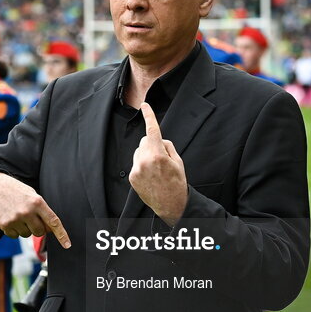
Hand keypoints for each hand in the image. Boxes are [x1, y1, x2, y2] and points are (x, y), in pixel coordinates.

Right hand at [0, 172, 70, 247]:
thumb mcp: (32, 195)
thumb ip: (42, 211)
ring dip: (24, 228)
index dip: (62, 234)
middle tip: (30, 218)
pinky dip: (14, 230)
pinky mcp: (5, 225)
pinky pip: (15, 236)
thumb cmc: (17, 191)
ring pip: (27, 235)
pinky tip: (10, 217)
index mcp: (37, 202)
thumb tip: (49, 230)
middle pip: (40, 232)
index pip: (53, 221)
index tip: (67, 245)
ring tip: (17, 214)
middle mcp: (27, 211)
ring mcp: (15, 219)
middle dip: (37, 228)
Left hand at [129, 103, 187, 225]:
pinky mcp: (132, 177)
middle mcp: (144, 161)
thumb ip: (167, 146)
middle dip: (152, 144)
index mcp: (158, 155)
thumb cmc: (177, 183)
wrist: (170, 205)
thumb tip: (159, 140)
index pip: (152, 130)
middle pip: (145, 141)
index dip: (149, 116)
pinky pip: (136, 163)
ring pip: (139, 151)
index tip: (145, 106)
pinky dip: (142, 165)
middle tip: (162, 158)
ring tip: (156, 170)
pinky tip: (150, 176)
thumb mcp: (178, 162)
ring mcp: (136, 169)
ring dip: (146, 155)